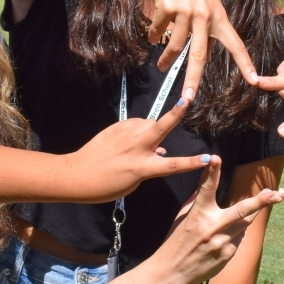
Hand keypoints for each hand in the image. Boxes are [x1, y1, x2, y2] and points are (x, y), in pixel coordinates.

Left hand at [66, 89, 217, 203]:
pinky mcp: (115, 127)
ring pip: (148, 123)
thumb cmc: (105, 185)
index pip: (173, 165)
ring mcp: (125, 135)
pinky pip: (134, 124)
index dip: (192, 163)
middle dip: (176, 112)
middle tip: (187, 97)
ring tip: (143, 142)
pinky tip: (128, 140)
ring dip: (152, 128)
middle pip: (161, 127)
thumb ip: (148, 165)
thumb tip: (159, 149)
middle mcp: (136, 148)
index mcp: (142, 167)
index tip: (208, 158)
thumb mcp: (132, 182)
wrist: (76, 174)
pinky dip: (137, 130)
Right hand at [140, 0, 258, 93]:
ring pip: (174, 45)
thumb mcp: (207, 1)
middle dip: (192, 80)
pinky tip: (154, 35)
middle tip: (187, 98)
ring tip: (162, 67)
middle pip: (198, 55)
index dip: (245, 63)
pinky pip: (159, 31)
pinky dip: (155, 35)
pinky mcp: (167, 8)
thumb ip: (208, 26)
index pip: (235, 44)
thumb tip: (205, 54)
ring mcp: (186, 12)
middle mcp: (205, 16)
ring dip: (167, 59)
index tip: (255, 80)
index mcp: (219, 16)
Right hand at [144, 156, 282, 283]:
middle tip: (276, 194)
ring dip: (247, 215)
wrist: (171, 273)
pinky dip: (234, 234)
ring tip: (257, 206)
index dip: (211, 172)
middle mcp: (212, 228)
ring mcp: (223, 243)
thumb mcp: (182, 217)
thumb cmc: (175, 241)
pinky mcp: (229, 255)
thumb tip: (207, 181)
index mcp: (197, 215)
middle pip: (241, 211)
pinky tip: (220, 241)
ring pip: (244, 223)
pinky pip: (238, 238)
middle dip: (260, 201)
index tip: (215, 158)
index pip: (205, 189)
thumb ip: (197, 200)